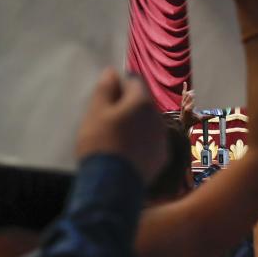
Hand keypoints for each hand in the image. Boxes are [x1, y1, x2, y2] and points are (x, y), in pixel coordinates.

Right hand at [76, 68, 167, 182]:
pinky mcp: (162, 157)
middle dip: (128, 105)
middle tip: (108, 119)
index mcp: (142, 102)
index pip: (134, 81)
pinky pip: (151, 142)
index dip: (120, 85)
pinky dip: (141, 142)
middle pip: (143, 102)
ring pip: (148, 122)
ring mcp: (162, 138)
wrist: (112, 184)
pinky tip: (126, 152)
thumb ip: (105, 89)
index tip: (107, 96)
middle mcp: (158, 116)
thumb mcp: (95, 112)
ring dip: (136, 124)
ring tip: (116, 137)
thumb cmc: (100, 143)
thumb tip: (112, 72)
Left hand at [178, 81, 203, 129]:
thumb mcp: (200, 119)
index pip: (195, 100)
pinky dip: (184, 88)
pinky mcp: (182, 101)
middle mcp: (185, 104)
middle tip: (203, 89)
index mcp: (189, 108)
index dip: (200, 96)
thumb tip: (215, 114)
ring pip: (188, 93)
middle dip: (197, 92)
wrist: (183, 123)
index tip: (205, 94)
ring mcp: (183, 102)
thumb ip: (207, 117)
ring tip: (200, 89)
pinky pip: (183, 93)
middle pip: (191, 95)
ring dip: (194, 91)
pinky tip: (185, 83)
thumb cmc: (191, 121)